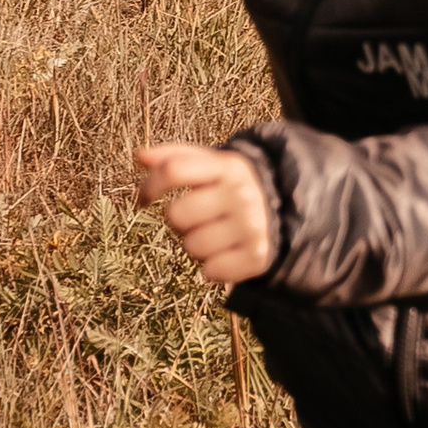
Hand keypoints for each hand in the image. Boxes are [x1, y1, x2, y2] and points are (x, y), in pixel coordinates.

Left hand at [139, 141, 275, 288]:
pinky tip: (227, 253)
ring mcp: (252, 225)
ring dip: (196, 245)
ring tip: (215, 235)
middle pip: (176, 214)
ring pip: (191, 246)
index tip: (143, 200)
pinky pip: (210, 271)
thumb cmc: (232, 189)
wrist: (286, 213)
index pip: (174, 170)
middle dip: (180, 220)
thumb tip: (140, 156)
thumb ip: (176, 157)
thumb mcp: (213, 166)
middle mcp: (242, 194)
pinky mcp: (258, 256)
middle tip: (198, 218)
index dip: (150, 186)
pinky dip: (213, 266)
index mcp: (229, 166)